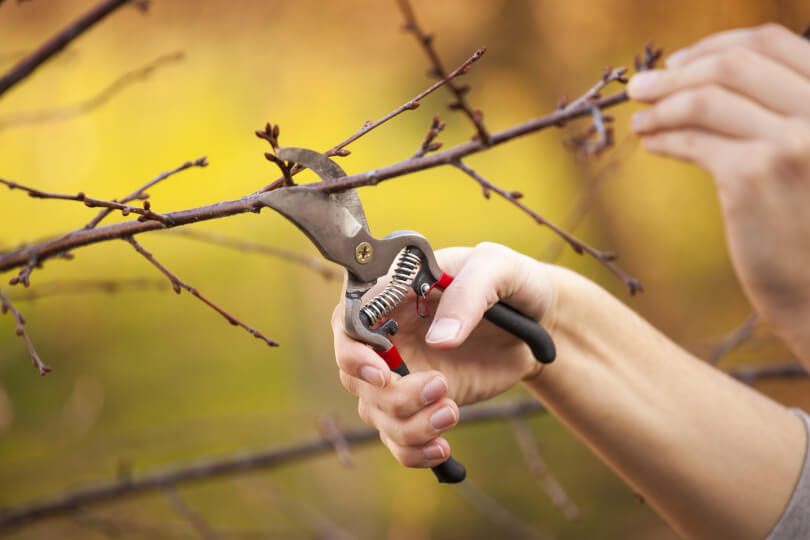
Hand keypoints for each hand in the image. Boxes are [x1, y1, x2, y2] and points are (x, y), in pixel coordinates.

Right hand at [331, 243, 555, 468]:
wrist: (543, 322)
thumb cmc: (513, 282)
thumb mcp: (497, 269)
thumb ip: (467, 295)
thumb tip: (439, 341)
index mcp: (396, 294)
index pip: (348, 322)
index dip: (353, 352)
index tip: (383, 374)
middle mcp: (390, 335)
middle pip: (356, 376)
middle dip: (392, 395)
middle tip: (440, 387)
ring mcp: (404, 372)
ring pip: (375, 412)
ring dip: (409, 425)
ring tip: (452, 412)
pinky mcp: (422, 403)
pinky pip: (398, 437)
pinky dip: (413, 452)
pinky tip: (443, 448)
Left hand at [628, 23, 809, 357]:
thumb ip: (784, 113)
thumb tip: (712, 81)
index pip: (771, 42)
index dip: (715, 45)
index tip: (680, 61)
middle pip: (732, 66)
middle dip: (676, 73)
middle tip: (641, 86)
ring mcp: (789, 142)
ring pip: (705, 100)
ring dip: (661, 105)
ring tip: (638, 118)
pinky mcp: (752, 177)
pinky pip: (692, 141)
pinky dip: (664, 137)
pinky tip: (650, 143)